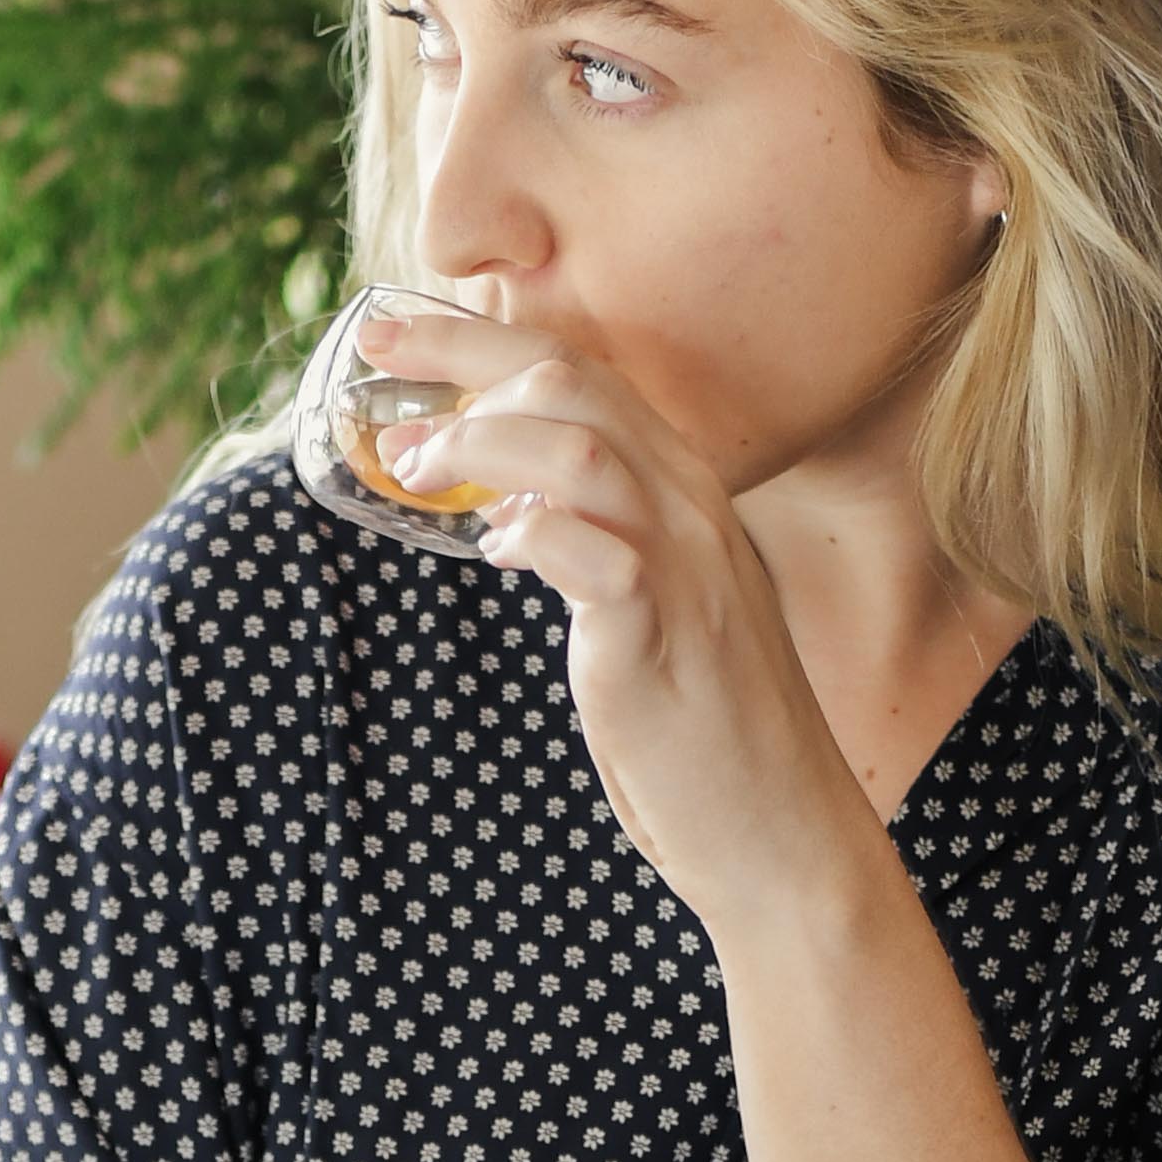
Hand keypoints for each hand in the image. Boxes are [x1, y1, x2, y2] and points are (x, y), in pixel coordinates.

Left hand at [357, 304, 869, 934]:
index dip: (482, 336)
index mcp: (686, 491)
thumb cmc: (704, 727)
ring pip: (576, 446)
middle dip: (460, 356)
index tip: (396, 329)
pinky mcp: (661, 634)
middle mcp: (693, 508)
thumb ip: (592, 541)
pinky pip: (584, 548)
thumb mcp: (652, 605)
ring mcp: (685, 566)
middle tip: (380, 371)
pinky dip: (527, 533)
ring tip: (417, 467)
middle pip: (570, 381)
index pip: (583, 371)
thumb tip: (502, 508)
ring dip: (477, 443)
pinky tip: (497, 551)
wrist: (781, 832)